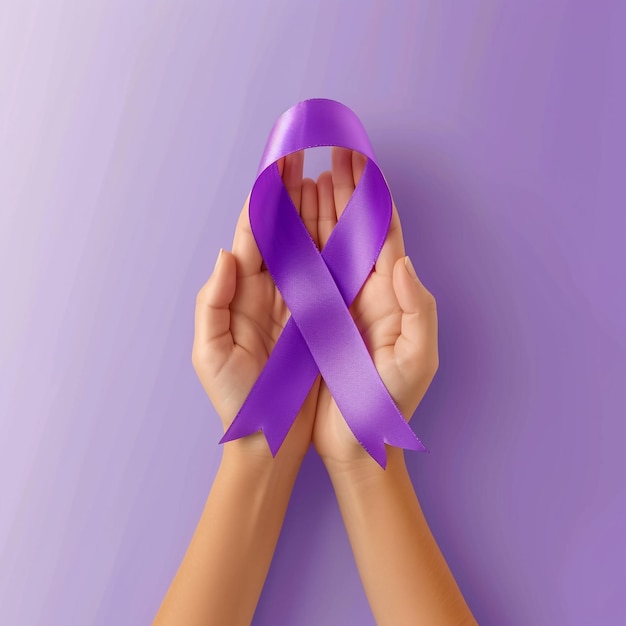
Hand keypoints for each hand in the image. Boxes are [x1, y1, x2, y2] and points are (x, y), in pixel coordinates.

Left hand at [192, 152, 320, 461]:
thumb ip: (212, 303)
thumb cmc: (236, 399)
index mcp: (241, 294)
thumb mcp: (210, 354)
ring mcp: (299, 301)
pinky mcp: (322, 317)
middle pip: (281, 232)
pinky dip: (336, 247)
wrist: (270, 437)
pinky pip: (330, 275)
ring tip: (324, 175)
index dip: (262, 199)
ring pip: (308, 247)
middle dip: (289, 194)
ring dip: (314, 212)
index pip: (252, 236)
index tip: (274, 163)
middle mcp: (271, 291)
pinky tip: (344, 222)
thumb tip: (227, 254)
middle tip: (301, 156)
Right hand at [312, 148, 438, 468]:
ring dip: (319, 209)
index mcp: (390, 294)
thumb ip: (418, 308)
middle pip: (353, 230)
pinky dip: (298, 244)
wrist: (357, 441)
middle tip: (333, 152)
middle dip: (345, 190)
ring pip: (326, 245)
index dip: (372, 195)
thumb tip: (403, 259)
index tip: (360, 159)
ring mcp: (337, 303)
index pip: (382, 233)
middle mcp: (364, 291)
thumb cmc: (388, 404)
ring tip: (309, 174)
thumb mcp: (416, 360)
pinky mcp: (314, 318)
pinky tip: (291, 221)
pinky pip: (305, 273)